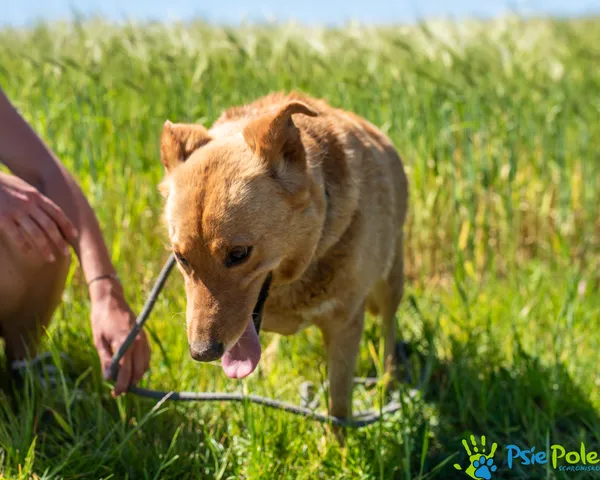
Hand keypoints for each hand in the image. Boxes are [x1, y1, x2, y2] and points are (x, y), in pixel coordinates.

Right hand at [0, 172, 76, 260]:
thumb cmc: (2, 184)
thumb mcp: (23, 187)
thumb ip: (35, 198)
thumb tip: (47, 210)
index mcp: (36, 196)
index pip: (57, 212)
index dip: (67, 225)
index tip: (75, 236)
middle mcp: (29, 203)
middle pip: (50, 225)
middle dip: (60, 240)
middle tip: (66, 253)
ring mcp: (16, 210)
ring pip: (36, 233)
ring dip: (45, 248)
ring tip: (50, 258)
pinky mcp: (2, 217)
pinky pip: (17, 235)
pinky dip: (23, 245)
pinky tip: (28, 252)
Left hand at [90, 279, 150, 395]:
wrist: (111, 300)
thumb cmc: (101, 320)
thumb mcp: (98, 340)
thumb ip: (105, 359)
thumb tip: (108, 378)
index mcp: (124, 342)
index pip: (125, 370)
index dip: (121, 384)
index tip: (115, 394)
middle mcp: (137, 341)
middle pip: (138, 370)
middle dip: (130, 383)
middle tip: (119, 391)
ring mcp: (143, 339)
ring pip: (145, 364)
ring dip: (137, 375)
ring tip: (124, 382)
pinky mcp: (144, 337)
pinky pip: (146, 356)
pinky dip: (141, 366)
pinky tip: (131, 369)